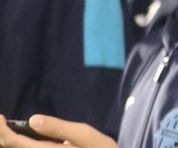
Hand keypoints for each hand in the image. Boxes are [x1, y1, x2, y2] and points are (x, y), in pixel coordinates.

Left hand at [0, 114, 115, 147]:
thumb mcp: (85, 135)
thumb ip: (59, 128)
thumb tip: (33, 120)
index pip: (15, 143)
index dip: (2, 131)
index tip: (0, 117)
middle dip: (2, 136)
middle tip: (2, 121)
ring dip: (9, 142)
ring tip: (8, 130)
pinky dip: (19, 145)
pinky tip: (23, 139)